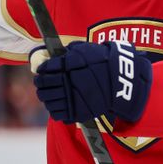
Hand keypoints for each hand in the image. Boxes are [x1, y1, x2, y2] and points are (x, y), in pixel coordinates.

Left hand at [32, 41, 151, 123]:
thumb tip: (50, 57)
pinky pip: (57, 114)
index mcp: (68, 66)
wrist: (121, 79)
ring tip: (47, 93)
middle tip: (41, 82)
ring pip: (48, 101)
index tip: (41, 70)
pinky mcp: (78, 112)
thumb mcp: (84, 49)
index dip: (41, 70)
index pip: (45, 69)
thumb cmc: (103, 60)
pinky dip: (53, 109)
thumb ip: (67, 53)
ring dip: (45, 96)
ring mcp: (73, 99)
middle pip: (43, 86)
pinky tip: (56, 103)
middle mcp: (68, 83)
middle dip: (40, 83)